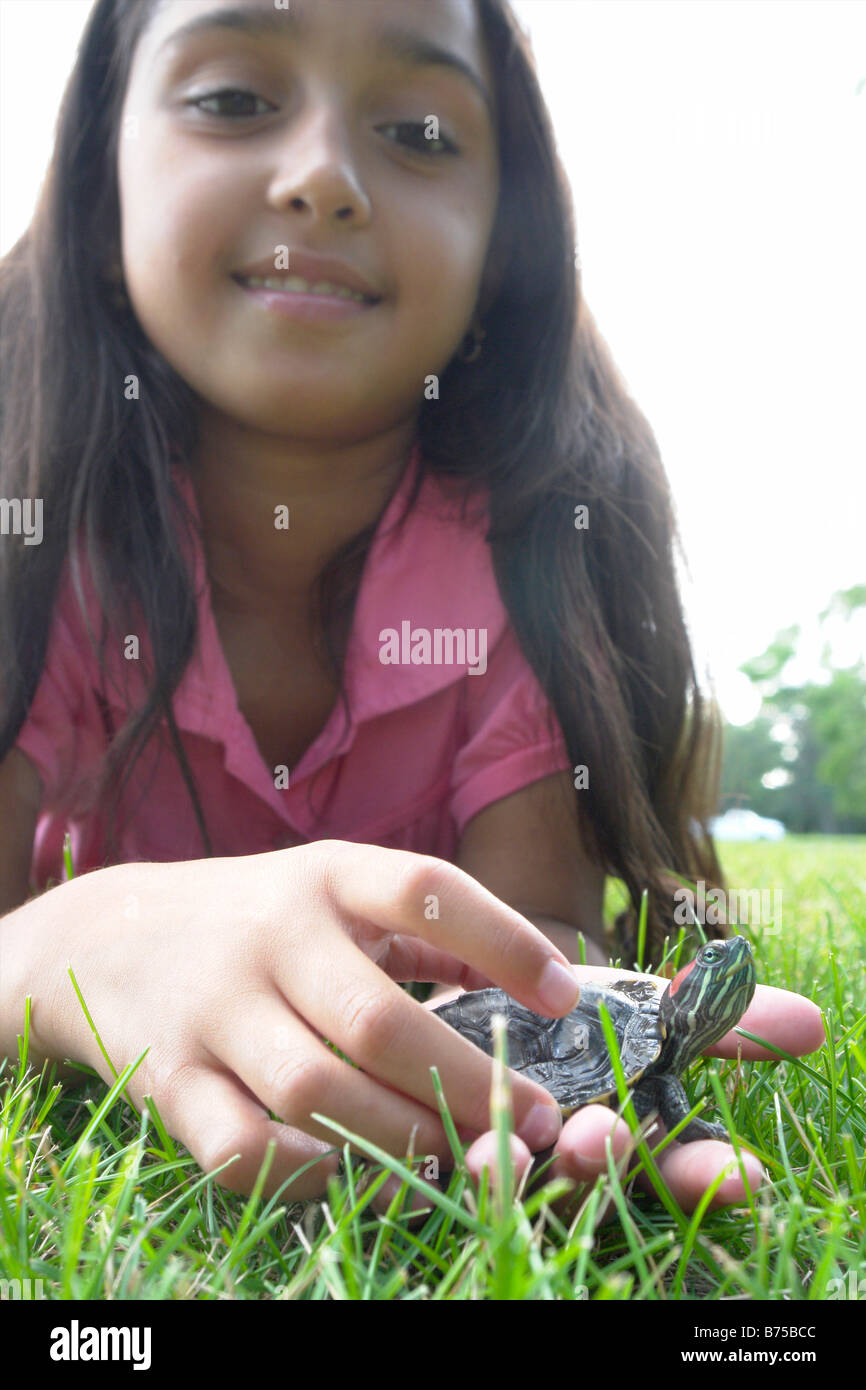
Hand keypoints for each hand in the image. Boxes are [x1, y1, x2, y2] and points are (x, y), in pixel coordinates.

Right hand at [29, 840, 581, 1199]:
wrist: (105, 932)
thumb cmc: (251, 916)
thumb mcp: (332, 889)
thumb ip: (427, 931)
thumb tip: (543, 976)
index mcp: (326, 877)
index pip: (424, 889)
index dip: (504, 941)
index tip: (564, 997)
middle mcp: (272, 936)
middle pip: (377, 1021)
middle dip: (466, 1083)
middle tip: (529, 1123)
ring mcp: (216, 1009)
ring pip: (316, 1093)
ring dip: (402, 1137)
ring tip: (461, 1158)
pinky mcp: (172, 1077)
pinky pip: (239, 1146)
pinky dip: (302, 1172)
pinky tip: (347, 1170)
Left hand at [425, 964, 824, 1216]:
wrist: (443, 975)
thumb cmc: (556, 1006)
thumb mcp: (636, 1005)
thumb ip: (711, 1016)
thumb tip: (811, 1022)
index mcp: (620, 1132)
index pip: (673, 1166)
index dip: (705, 1171)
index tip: (744, 1172)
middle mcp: (558, 1159)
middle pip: (589, 1182)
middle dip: (602, 1165)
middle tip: (603, 1136)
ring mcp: (488, 1161)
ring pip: (503, 1187)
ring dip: (506, 1174)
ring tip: (502, 1152)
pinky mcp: (412, 1155)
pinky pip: (413, 1176)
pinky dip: (412, 1165)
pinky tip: (408, 1154)